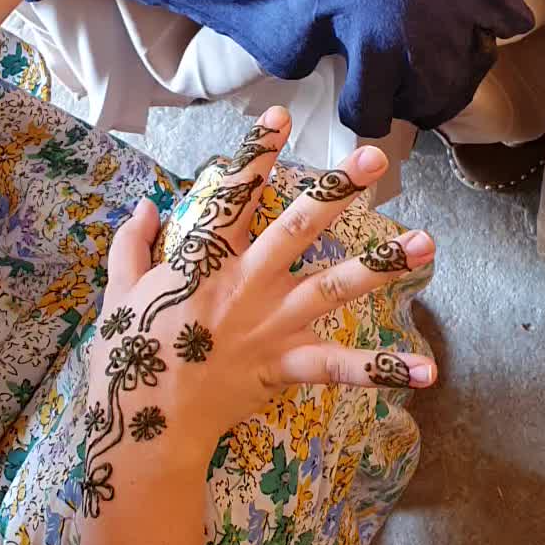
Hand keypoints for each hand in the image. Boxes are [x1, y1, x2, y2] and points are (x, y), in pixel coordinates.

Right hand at [81, 110, 436, 509]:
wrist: (144, 428)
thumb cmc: (125, 360)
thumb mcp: (118, 294)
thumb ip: (130, 246)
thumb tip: (146, 207)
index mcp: (202, 260)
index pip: (232, 194)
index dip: (256, 152)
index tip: (280, 116)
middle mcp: (245, 284)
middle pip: (297, 227)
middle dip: (337, 189)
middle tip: (375, 158)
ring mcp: (269, 325)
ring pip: (332, 286)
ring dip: (380, 264)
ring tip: (426, 243)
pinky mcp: (283, 366)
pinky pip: (338, 366)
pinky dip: (381, 370)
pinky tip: (425, 373)